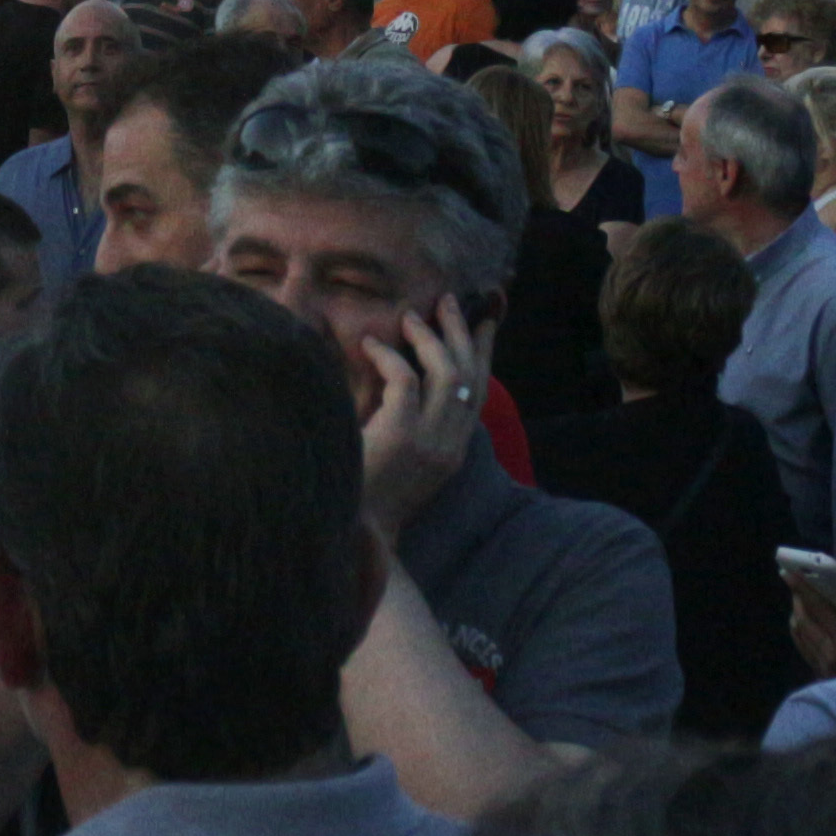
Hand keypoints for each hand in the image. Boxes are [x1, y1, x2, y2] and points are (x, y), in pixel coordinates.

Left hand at [350, 295, 484, 543]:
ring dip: (429, 338)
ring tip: (409, 316)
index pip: (477, 394)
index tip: (484, 323)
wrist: (351, 534)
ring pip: (445, 372)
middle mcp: (448, 445)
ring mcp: (427, 440)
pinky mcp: (400, 434)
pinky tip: (370, 345)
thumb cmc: (365, 497)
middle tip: (448, 301)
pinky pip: (404, 379)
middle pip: (469, 376)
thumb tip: (408, 385)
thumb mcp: (404, 465)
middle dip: (463, 333)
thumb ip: (415, 429)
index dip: (483, 354)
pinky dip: (390, 357)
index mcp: (453, 452)